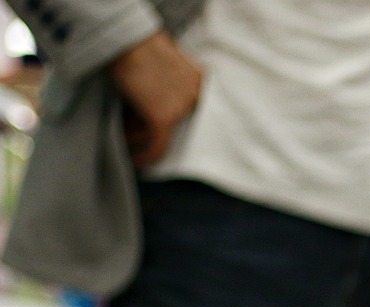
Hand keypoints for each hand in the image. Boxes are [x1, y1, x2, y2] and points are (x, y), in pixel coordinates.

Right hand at [109, 31, 201, 166]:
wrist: (124, 36)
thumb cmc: (136, 44)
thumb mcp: (165, 62)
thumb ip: (172, 83)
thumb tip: (159, 110)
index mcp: (201, 82)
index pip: (195, 117)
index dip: (179, 130)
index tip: (163, 138)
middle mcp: (198, 96)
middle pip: (178, 128)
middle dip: (154, 133)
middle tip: (138, 140)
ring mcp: (183, 108)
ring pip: (160, 137)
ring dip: (138, 138)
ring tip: (123, 137)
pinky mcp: (164, 118)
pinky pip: (156, 148)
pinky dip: (143, 157)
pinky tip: (133, 161)